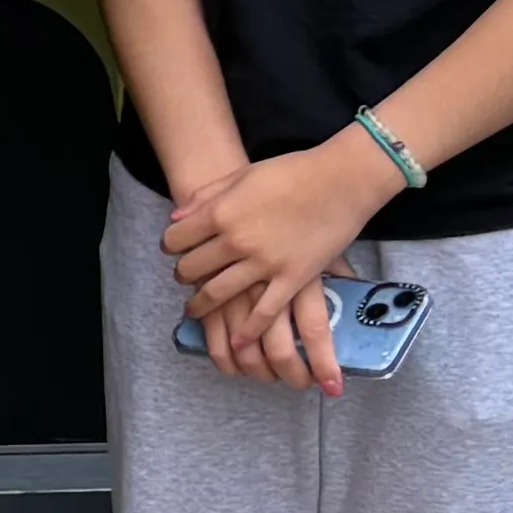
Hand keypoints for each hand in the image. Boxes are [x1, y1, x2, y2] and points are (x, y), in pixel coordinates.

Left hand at [160, 140, 396, 393]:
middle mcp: (236, 241)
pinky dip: (247, 330)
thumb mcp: (242, 176)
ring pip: (217, 294)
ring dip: (200, 305)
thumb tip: (176, 219)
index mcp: (220, 213)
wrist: (341, 178)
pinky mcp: (292, 278)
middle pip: (191, 269)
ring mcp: (264, 263)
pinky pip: (264, 312)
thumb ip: (206, 197)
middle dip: (183, 275)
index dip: (171, 246)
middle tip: (185, 278)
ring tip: (194, 309)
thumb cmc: (292, 171)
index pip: (176, 239)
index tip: (174, 249)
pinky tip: (236, 341)